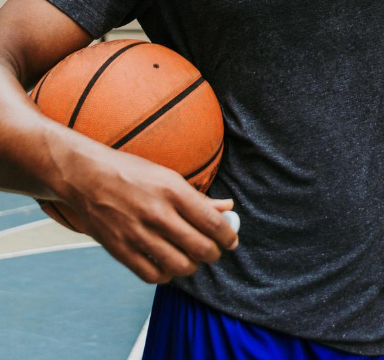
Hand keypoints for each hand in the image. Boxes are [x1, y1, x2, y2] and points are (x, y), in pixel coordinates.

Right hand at [57, 145, 237, 283]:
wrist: (86, 177)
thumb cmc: (132, 174)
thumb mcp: (168, 177)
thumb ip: (198, 198)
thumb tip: (228, 208)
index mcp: (173, 191)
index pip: (212, 222)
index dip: (228, 236)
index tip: (232, 241)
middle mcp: (157, 213)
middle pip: (200, 247)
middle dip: (214, 254)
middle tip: (215, 251)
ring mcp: (137, 233)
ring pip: (180, 265)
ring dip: (193, 266)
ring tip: (192, 259)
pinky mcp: (119, 250)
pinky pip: (152, 275)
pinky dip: (167, 275)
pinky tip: (169, 265)